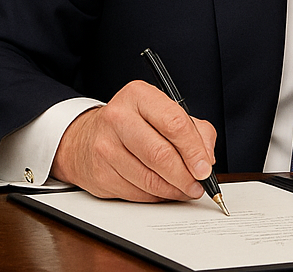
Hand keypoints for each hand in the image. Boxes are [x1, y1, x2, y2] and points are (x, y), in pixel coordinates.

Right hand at [50, 80, 216, 201]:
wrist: (85, 138)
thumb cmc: (132, 123)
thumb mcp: (163, 112)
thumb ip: (194, 129)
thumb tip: (207, 157)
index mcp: (139, 95)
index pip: (174, 123)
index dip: (194, 150)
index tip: (205, 167)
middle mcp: (118, 117)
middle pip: (161, 154)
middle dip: (185, 175)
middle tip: (198, 184)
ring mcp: (106, 147)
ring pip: (149, 178)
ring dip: (173, 190)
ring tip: (185, 189)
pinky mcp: (100, 174)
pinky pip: (136, 193)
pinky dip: (156, 196)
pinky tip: (163, 190)